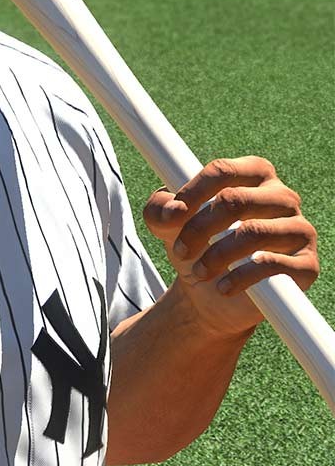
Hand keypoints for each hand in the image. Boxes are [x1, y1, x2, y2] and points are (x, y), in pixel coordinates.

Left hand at [143, 156, 320, 335]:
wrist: (210, 295)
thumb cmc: (196, 246)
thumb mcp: (168, 225)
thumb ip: (159, 208)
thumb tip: (173, 211)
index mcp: (253, 175)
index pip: (222, 170)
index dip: (192, 193)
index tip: (171, 218)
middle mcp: (282, 198)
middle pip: (235, 200)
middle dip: (199, 228)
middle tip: (181, 250)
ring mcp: (299, 230)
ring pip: (254, 231)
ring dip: (216, 255)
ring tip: (198, 271)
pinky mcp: (306, 265)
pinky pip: (273, 264)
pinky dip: (240, 277)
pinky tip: (222, 287)